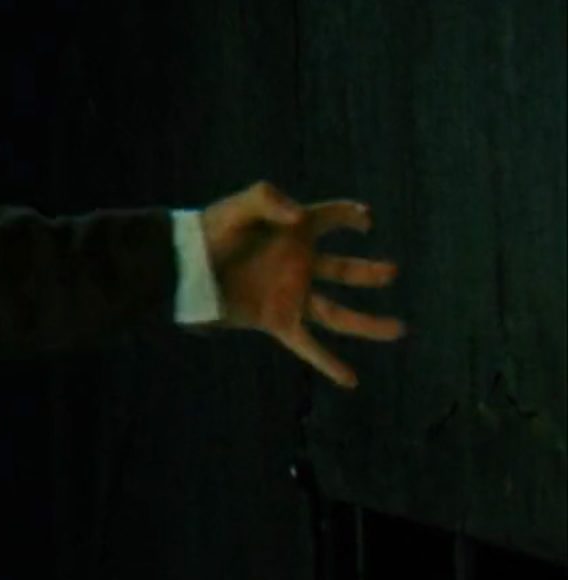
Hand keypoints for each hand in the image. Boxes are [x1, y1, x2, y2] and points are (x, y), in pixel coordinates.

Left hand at [201, 181, 404, 390]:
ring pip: (337, 313)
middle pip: (343, 269)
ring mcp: (289, 295)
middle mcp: (296, 264)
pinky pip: (307, 345)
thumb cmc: (207, 232)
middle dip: (368, 272)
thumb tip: (300, 218)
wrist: (180, 267)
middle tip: (391, 271)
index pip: (330, 218)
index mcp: (292, 232)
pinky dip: (328, 363)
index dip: (350, 215)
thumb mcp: (237, 206)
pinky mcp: (275, 319)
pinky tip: (351, 380)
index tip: (364, 221)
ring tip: (399, 330)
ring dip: (367, 324)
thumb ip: (268, 198)